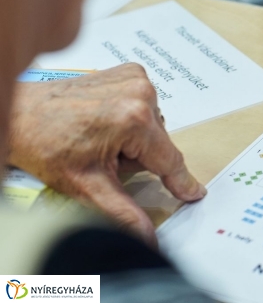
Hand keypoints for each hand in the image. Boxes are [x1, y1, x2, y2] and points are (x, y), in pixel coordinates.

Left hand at [7, 63, 205, 243]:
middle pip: (159, 142)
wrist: (21, 113)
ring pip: (152, 125)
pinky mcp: (130, 71)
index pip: (169, 159)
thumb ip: (122, 212)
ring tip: (100, 138)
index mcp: (135, 119)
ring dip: (134, 137)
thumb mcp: (86, 186)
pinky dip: (130, 117)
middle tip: (103, 157)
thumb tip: (146, 236)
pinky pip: (144, 105)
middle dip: (138, 157)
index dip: (180, 181)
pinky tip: (104, 121)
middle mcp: (141, 93)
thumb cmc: (46, 143)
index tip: (194, 193)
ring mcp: (136, 78)